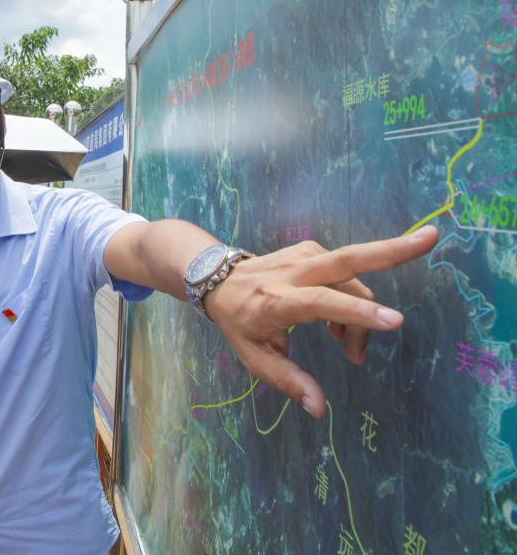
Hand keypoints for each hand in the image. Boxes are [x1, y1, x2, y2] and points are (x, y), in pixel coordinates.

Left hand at [205, 226, 437, 418]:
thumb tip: (319, 410)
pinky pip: (346, 275)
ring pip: (354, 280)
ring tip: (346, 348)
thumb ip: (289, 382)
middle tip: (432, 239)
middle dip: (392, 250)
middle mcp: (293, 272)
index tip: (392, 322)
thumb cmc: (239, 322)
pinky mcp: (311, 248)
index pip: (320, 303)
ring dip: (362, 316)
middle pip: (347, 259)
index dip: (356, 314)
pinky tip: (336, 323)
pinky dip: (352, 301)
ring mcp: (303, 255)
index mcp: (276, 302)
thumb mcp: (254, 358)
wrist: (217, 279)